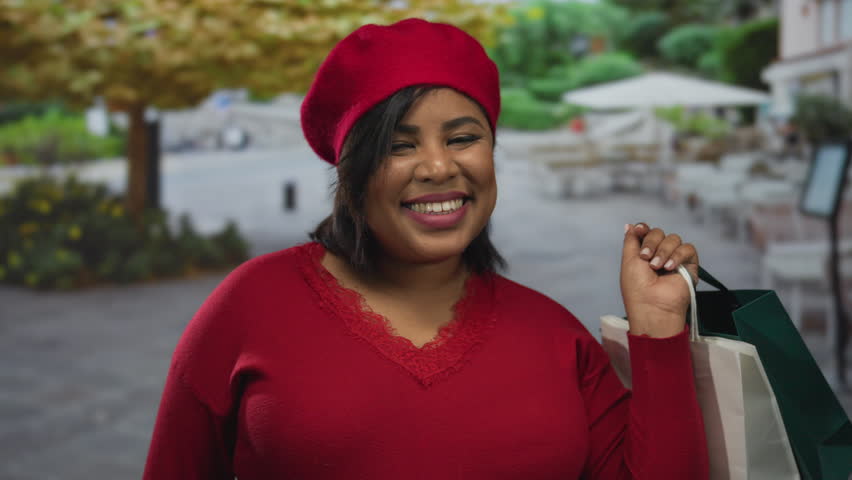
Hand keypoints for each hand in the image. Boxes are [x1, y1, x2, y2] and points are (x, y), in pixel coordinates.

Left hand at [620, 223, 698, 337]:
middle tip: (646, 259)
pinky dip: (678, 256)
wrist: (652, 306)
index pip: (646, 231)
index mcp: (644, 253)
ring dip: (663, 251)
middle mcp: (659, 254)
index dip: (643, 228)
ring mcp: (675, 259)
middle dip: (651, 242)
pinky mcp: (689, 266)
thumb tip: (630, 226)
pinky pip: (688, 249)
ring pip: (673, 239)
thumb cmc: (637, 288)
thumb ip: (631, 240)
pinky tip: (670, 268)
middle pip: (659, 233)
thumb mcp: (628, 260)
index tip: (639, 230)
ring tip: (657, 267)